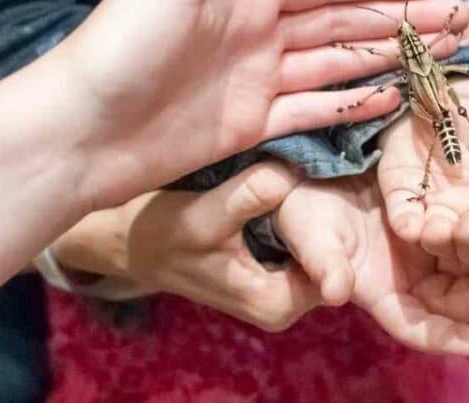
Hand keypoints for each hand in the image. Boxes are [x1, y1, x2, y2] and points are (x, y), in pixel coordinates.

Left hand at [38, 0, 464, 209]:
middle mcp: (255, 32)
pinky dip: (350, 103)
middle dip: (397, 20)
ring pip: (335, 65)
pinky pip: (312, 110)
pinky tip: (390, 97)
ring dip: (386, 58)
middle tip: (458, 19)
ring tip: (440, 53)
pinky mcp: (250, 127)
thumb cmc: (122, 44)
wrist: (81, 130)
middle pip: (340, 23)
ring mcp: (255, 81)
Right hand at [118, 161, 320, 331]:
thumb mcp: (205, 215)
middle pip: (330, 255)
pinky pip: (301, 240)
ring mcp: (278, 288)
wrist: (129, 242)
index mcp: (276, 303)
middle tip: (332, 163)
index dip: (340, 222)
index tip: (339, 177)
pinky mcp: (270, 268)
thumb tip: (295, 170)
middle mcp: (283, 305)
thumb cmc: (162, 233)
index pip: (336, 266)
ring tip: (319, 163)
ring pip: (317, 245)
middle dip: (330, 213)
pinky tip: (298, 176)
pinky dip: (300, 212)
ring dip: (316, 210)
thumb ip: (250, 196)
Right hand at [274, 175, 468, 354]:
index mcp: (381, 294)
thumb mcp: (311, 237)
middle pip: (454, 301)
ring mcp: (424, 251)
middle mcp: (409, 280)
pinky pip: (467, 234)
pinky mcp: (434, 220)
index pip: (417, 328)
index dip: (446, 338)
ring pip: (467, 269)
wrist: (309, 175)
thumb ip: (324, 264)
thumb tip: (335, 292)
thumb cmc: (304, 214)